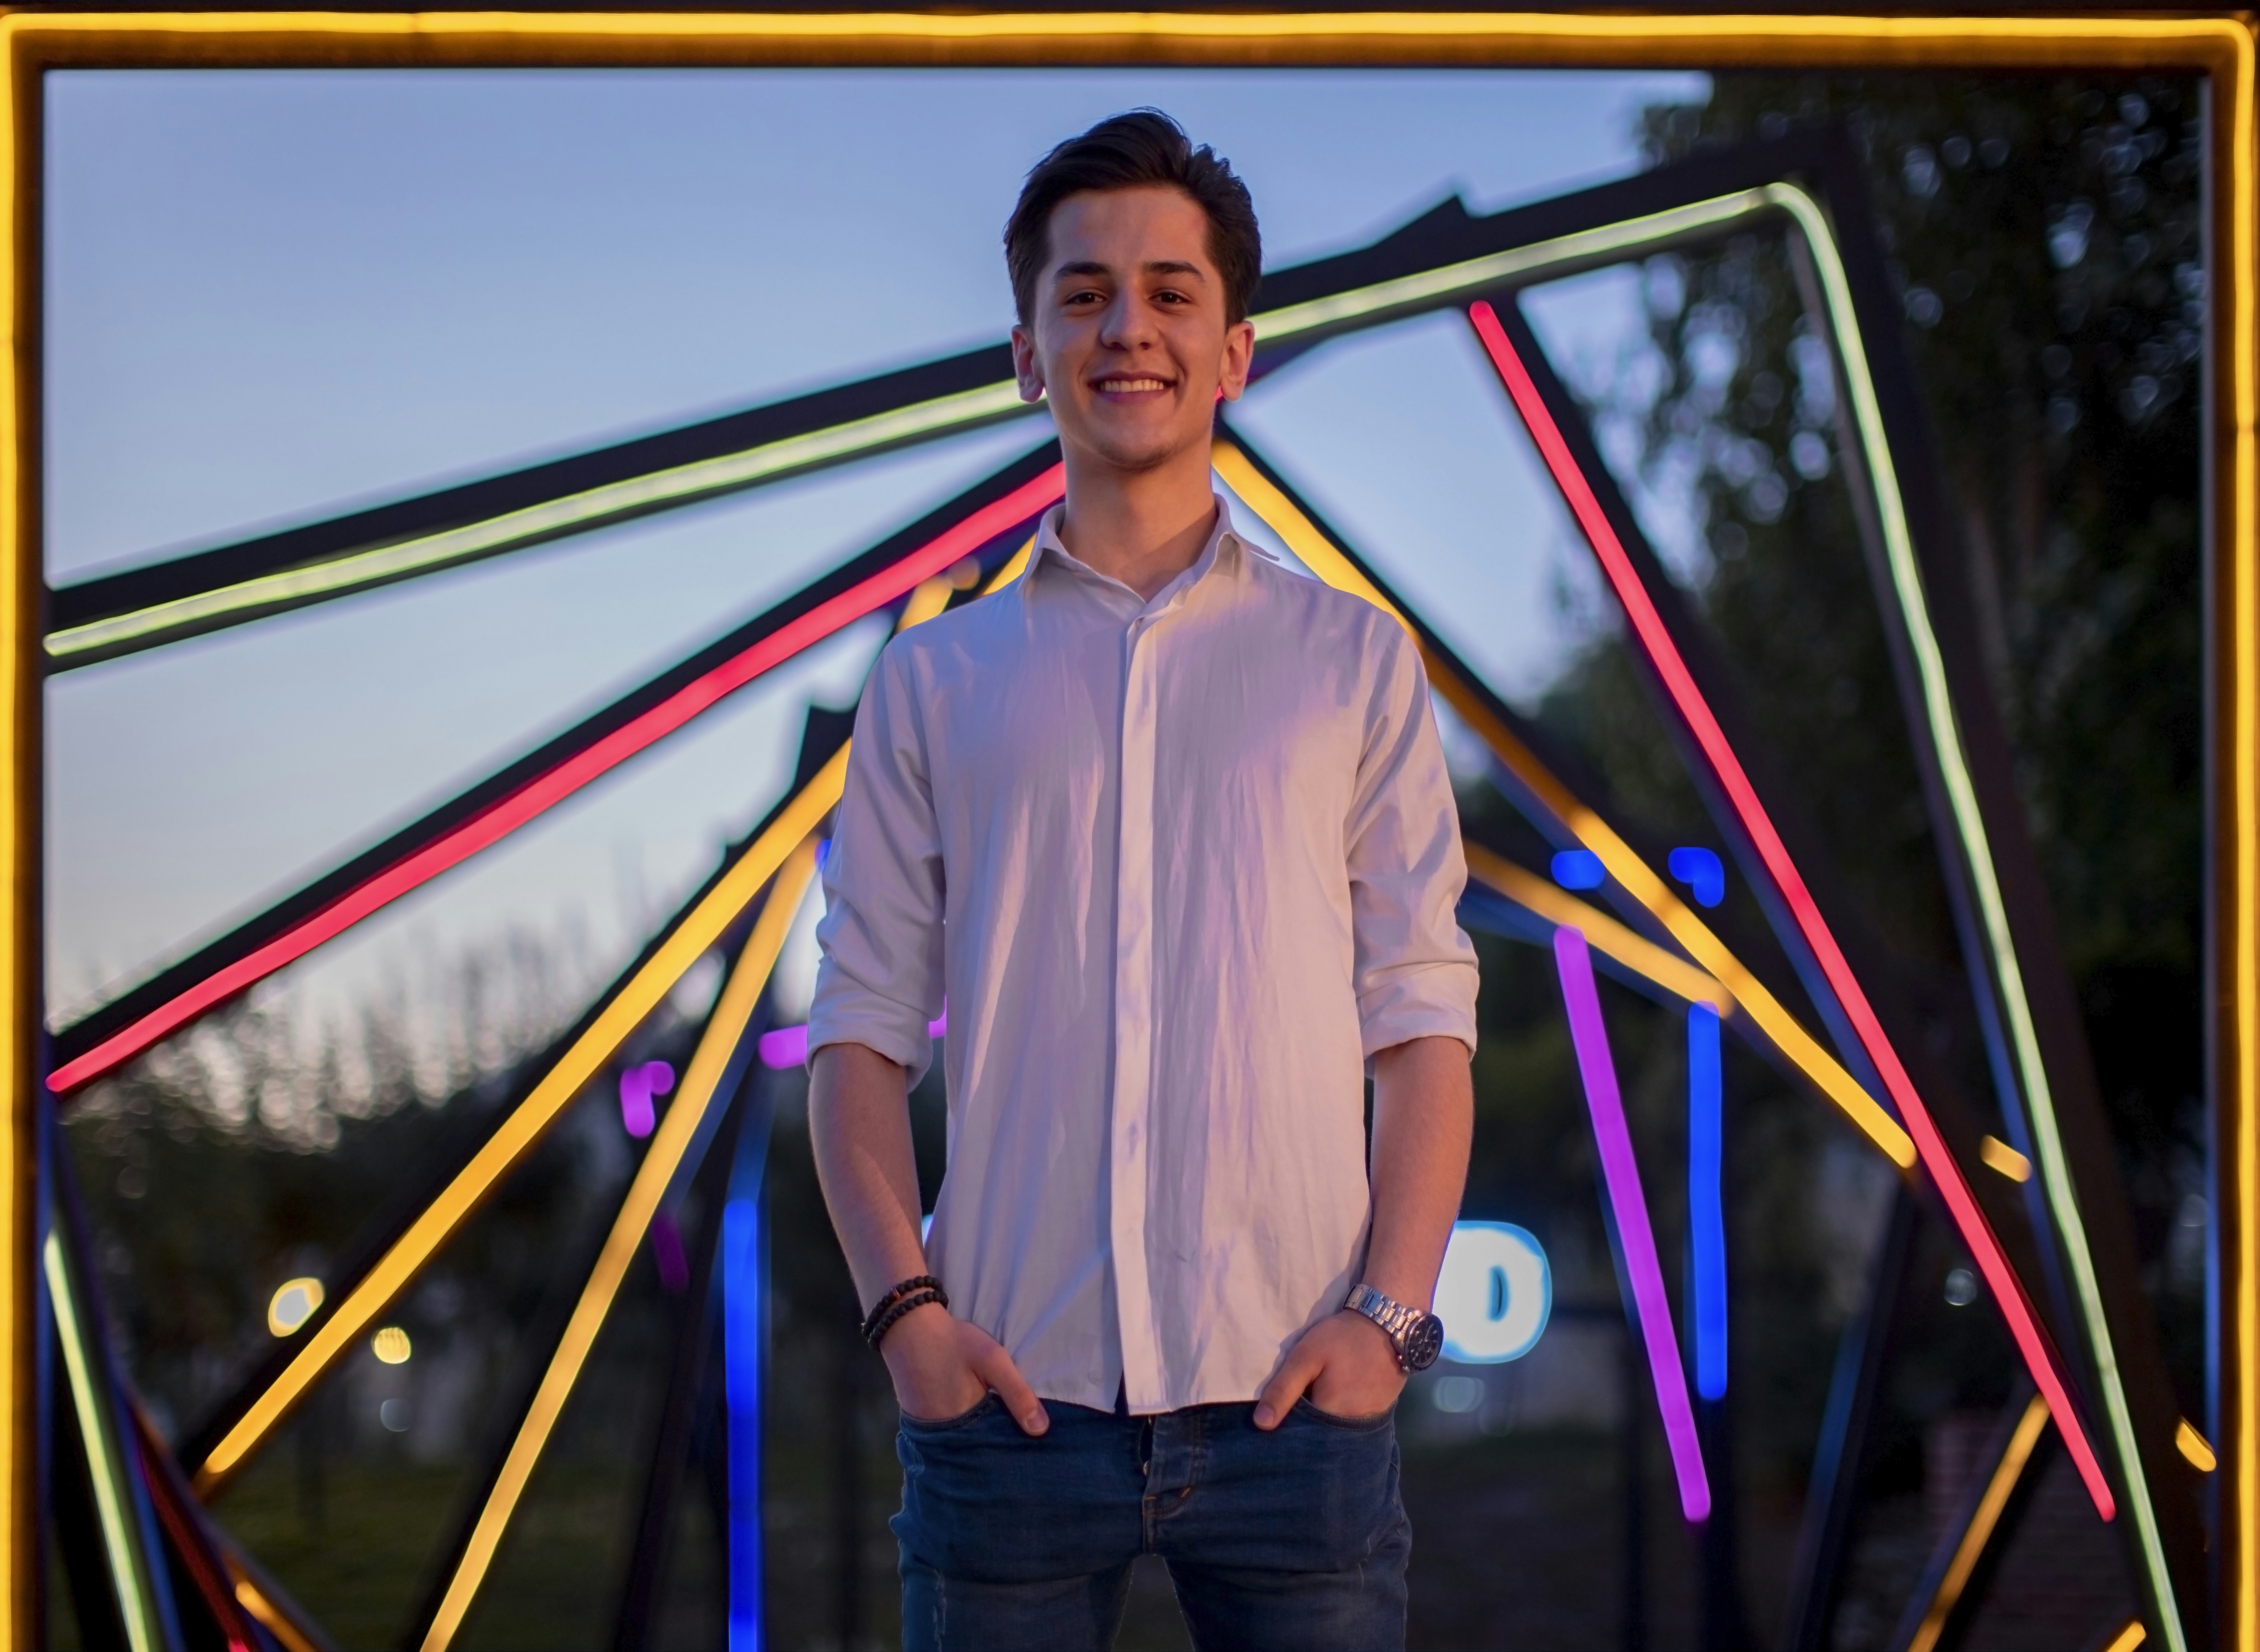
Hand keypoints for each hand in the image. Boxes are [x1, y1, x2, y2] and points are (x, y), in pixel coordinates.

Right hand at [881, 1301, 1049, 1435]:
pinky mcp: (916, 1417)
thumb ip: (1017, 1393)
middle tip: (1010, 1435)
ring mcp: (925, 1427)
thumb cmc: (953, 1342)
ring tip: (991, 1424)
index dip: (1007, 1444)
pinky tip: (966, 1413)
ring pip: (958, 1439)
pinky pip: (942, 1429)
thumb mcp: (993, 1360)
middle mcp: (941, 1434)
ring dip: (973, 1434)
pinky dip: (956, 1425)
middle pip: (974, 1446)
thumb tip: (1040, 1430)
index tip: (1023, 1443)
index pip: (992, 1447)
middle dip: (991, 1441)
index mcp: (962, 1425)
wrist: (908, 1324)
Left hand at [1252, 1310, 1405, 1429]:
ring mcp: (1370, 1420)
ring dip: (1325, 1421)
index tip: (1279, 1417)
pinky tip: (1336, 1398)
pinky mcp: (1381, 1411)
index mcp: (1331, 1415)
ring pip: (1338, 1430)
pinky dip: (1342, 1415)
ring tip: (1316, 1400)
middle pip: (1322, 1436)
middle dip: (1307, 1426)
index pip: (1302, 1436)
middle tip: (1299, 1403)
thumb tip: (1261, 1424)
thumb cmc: (1343, 1338)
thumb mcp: (1306, 1356)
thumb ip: (1283, 1389)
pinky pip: (1354, 1423)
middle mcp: (1353, 1427)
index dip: (1289, 1427)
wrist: (1388, 1323)